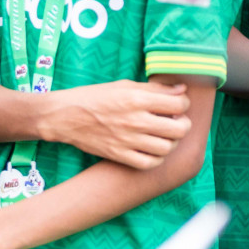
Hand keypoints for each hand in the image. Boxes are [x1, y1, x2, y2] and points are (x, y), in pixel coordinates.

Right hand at [39, 79, 191, 169]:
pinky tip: (153, 149)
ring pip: (166, 148)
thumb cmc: (95, 97)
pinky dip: (156, 158)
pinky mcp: (119, 155)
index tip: (178, 104)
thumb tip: (181, 90)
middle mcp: (135, 121)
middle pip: (178, 129)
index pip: (178, 105)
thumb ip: (154, 89)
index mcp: (137, 99)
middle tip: (177, 121)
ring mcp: (127, 141)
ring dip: (171, 142)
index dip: (184, 104)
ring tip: (165, 136)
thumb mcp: (124, 85)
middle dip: (183, 125)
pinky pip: (148, 163)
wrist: (64, 116)